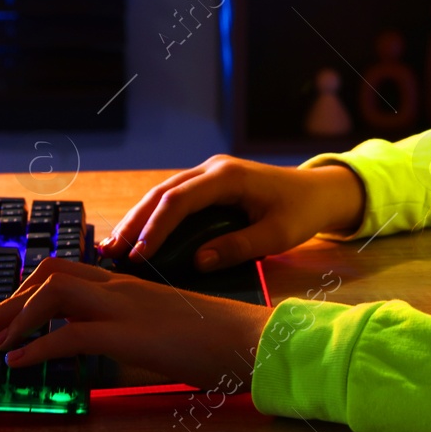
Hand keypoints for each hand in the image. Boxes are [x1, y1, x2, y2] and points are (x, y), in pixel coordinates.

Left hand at [0, 258, 268, 389]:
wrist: (250, 339)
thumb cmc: (210, 340)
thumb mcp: (156, 332)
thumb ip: (121, 333)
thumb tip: (88, 354)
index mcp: (124, 284)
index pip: (60, 273)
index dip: (22, 292)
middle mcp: (118, 286)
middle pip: (46, 276)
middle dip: (2, 303)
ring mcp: (124, 306)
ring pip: (52, 294)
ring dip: (12, 319)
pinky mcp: (131, 332)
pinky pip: (71, 333)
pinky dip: (36, 347)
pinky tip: (17, 363)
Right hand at [97, 154, 365, 272]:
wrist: (320, 190)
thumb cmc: (301, 212)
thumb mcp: (275, 235)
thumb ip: (237, 248)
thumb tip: (197, 262)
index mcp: (228, 177)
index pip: (180, 201)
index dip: (156, 229)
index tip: (139, 256)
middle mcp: (212, 169)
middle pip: (163, 193)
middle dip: (135, 222)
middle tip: (111, 251)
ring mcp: (209, 173)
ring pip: (163, 192)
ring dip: (138, 218)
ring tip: (114, 245)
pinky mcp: (209, 183)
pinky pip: (174, 197)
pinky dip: (153, 216)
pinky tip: (137, 236)